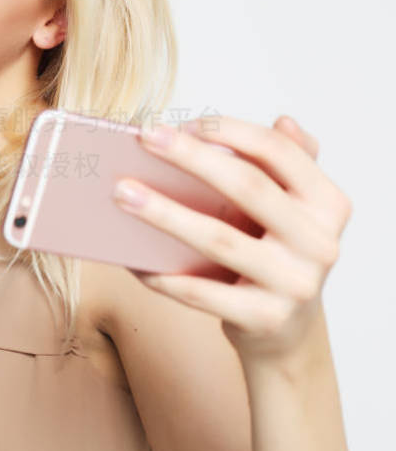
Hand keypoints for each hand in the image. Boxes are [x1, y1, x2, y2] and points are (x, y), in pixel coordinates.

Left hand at [113, 115, 351, 360]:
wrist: (286, 330)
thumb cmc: (277, 253)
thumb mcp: (293, 210)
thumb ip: (289, 164)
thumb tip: (284, 120)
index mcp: (327, 204)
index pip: (278, 152)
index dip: (230, 131)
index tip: (181, 123)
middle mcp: (320, 242)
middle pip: (247, 187)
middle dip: (191, 158)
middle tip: (145, 139)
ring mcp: (295, 283)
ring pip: (219, 239)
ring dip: (163, 213)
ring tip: (123, 193)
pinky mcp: (265, 318)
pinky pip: (201, 292)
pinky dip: (163, 275)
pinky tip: (131, 258)